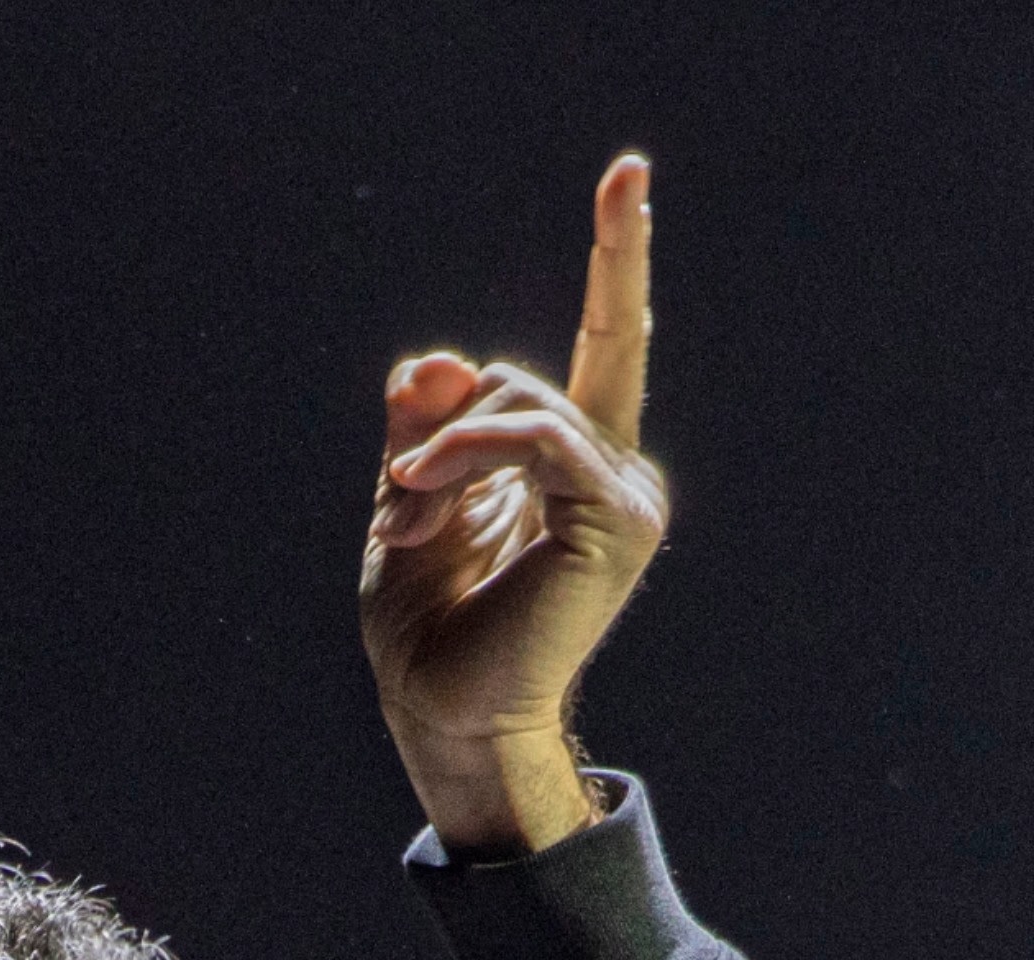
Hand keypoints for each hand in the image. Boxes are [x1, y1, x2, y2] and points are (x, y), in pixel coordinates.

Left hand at [365, 153, 669, 858]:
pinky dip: (466, 451)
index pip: (606, 340)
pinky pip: (533, 434)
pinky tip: (425, 493)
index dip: (616, 255)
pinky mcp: (616, 517)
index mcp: (575, 462)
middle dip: (438, 432)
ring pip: (518, 399)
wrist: (447, 712)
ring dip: (441, 453)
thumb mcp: (410, 497)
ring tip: (409, 518)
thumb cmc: (429, 625)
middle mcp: (614, 469)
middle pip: (512, 375)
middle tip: (403, 509)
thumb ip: (423, 425)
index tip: (630, 173)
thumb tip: (433, 363)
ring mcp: (624, 493)